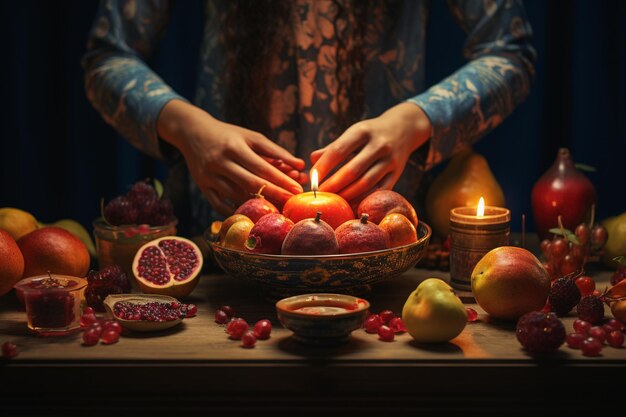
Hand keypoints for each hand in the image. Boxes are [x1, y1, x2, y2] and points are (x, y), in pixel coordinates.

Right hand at [158, 100, 304, 215]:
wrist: (193, 132)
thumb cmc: (229, 135)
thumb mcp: (251, 137)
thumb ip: (275, 151)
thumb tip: (299, 165)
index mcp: (234, 147)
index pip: (261, 167)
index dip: (281, 179)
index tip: (297, 189)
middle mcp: (220, 162)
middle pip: (250, 184)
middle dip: (274, 194)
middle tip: (292, 201)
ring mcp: (209, 177)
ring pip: (236, 196)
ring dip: (257, 205)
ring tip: (277, 208)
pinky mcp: (202, 187)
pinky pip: (220, 206)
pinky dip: (236, 211)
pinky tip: (251, 214)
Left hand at [310, 102, 431, 204]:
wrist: (403, 128)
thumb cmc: (370, 133)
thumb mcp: (353, 133)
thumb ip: (333, 147)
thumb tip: (312, 160)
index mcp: (362, 131)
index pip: (338, 150)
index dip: (324, 166)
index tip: (312, 178)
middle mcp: (378, 145)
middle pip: (352, 170)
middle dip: (333, 185)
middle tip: (320, 195)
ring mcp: (390, 160)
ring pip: (366, 183)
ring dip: (347, 195)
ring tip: (333, 201)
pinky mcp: (397, 173)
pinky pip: (379, 191)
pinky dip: (364, 199)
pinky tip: (351, 204)